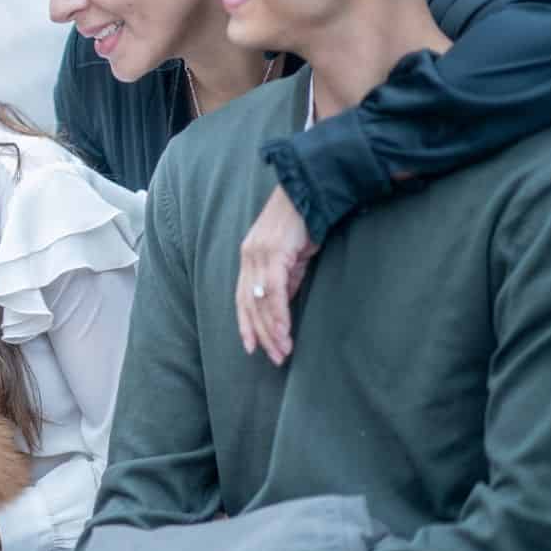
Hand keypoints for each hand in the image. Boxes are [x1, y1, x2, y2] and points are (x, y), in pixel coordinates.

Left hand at [235, 185, 318, 365]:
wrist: (310, 193)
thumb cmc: (303, 224)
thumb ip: (285, 279)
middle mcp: (248, 257)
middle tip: (274, 357)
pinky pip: (274, 291)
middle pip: (248, 304)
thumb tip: (282, 305)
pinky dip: (279, 314)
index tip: (251, 347)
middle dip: (260, 334)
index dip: (245, 323)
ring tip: (283, 351)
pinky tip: (285, 331)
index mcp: (248, 258)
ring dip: (272, 330)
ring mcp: (259, 255)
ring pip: (260, 302)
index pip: (241, 298)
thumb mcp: (291, 257)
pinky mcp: (274, 254)